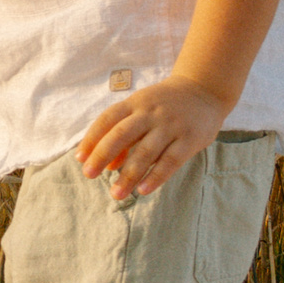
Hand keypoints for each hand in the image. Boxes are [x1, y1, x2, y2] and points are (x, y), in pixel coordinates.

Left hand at [77, 76, 228, 196]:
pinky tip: (143, 190)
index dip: (92, 139)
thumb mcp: (142, 111)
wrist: (203, 89)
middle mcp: (150, 113)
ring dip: (128, 174)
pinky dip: (156, 176)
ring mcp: (171, 125)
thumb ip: (124, 135)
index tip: (80, 159)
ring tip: (116, 193)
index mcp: (135, 103)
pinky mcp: (190, 139)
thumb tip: (108, 166)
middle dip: (102, 155)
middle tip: (89, 175)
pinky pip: (170, 160)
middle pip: (121, 134)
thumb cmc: (164, 105)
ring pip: (145, 152)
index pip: (107, 120)